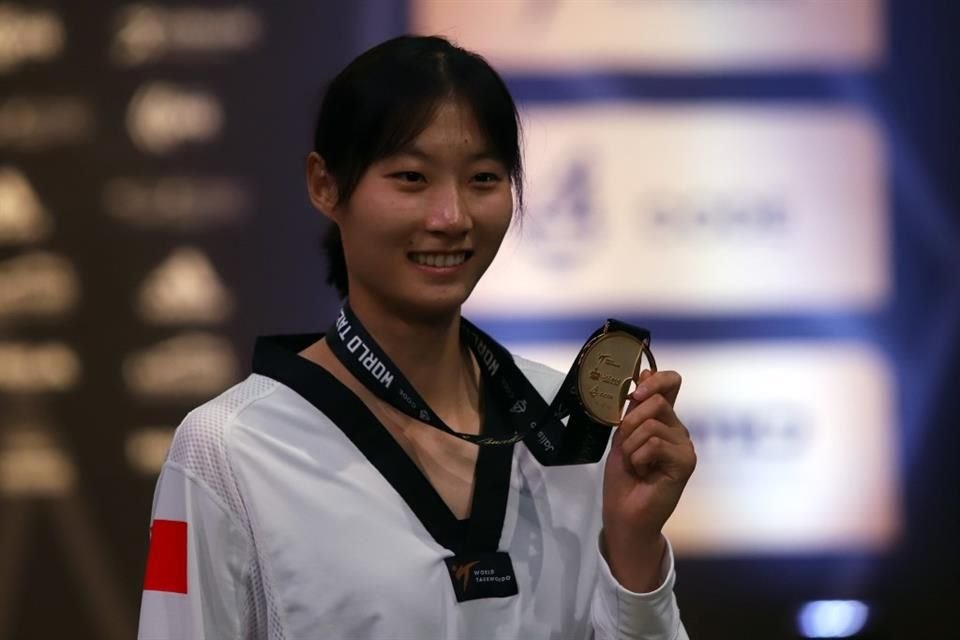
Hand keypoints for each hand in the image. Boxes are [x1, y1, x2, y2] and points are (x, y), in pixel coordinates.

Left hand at [601, 369, 695, 590]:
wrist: (624, 512)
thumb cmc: (623, 477)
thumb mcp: (623, 436)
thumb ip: (634, 408)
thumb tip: (645, 371)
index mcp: (663, 420)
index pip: (671, 382)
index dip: (655, 379)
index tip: (636, 392)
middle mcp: (678, 429)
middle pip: (656, 401)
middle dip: (630, 423)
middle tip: (626, 448)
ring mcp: (684, 446)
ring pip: (651, 424)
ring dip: (631, 446)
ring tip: (636, 465)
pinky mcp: (686, 462)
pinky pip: (655, 444)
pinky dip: (639, 458)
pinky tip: (644, 472)